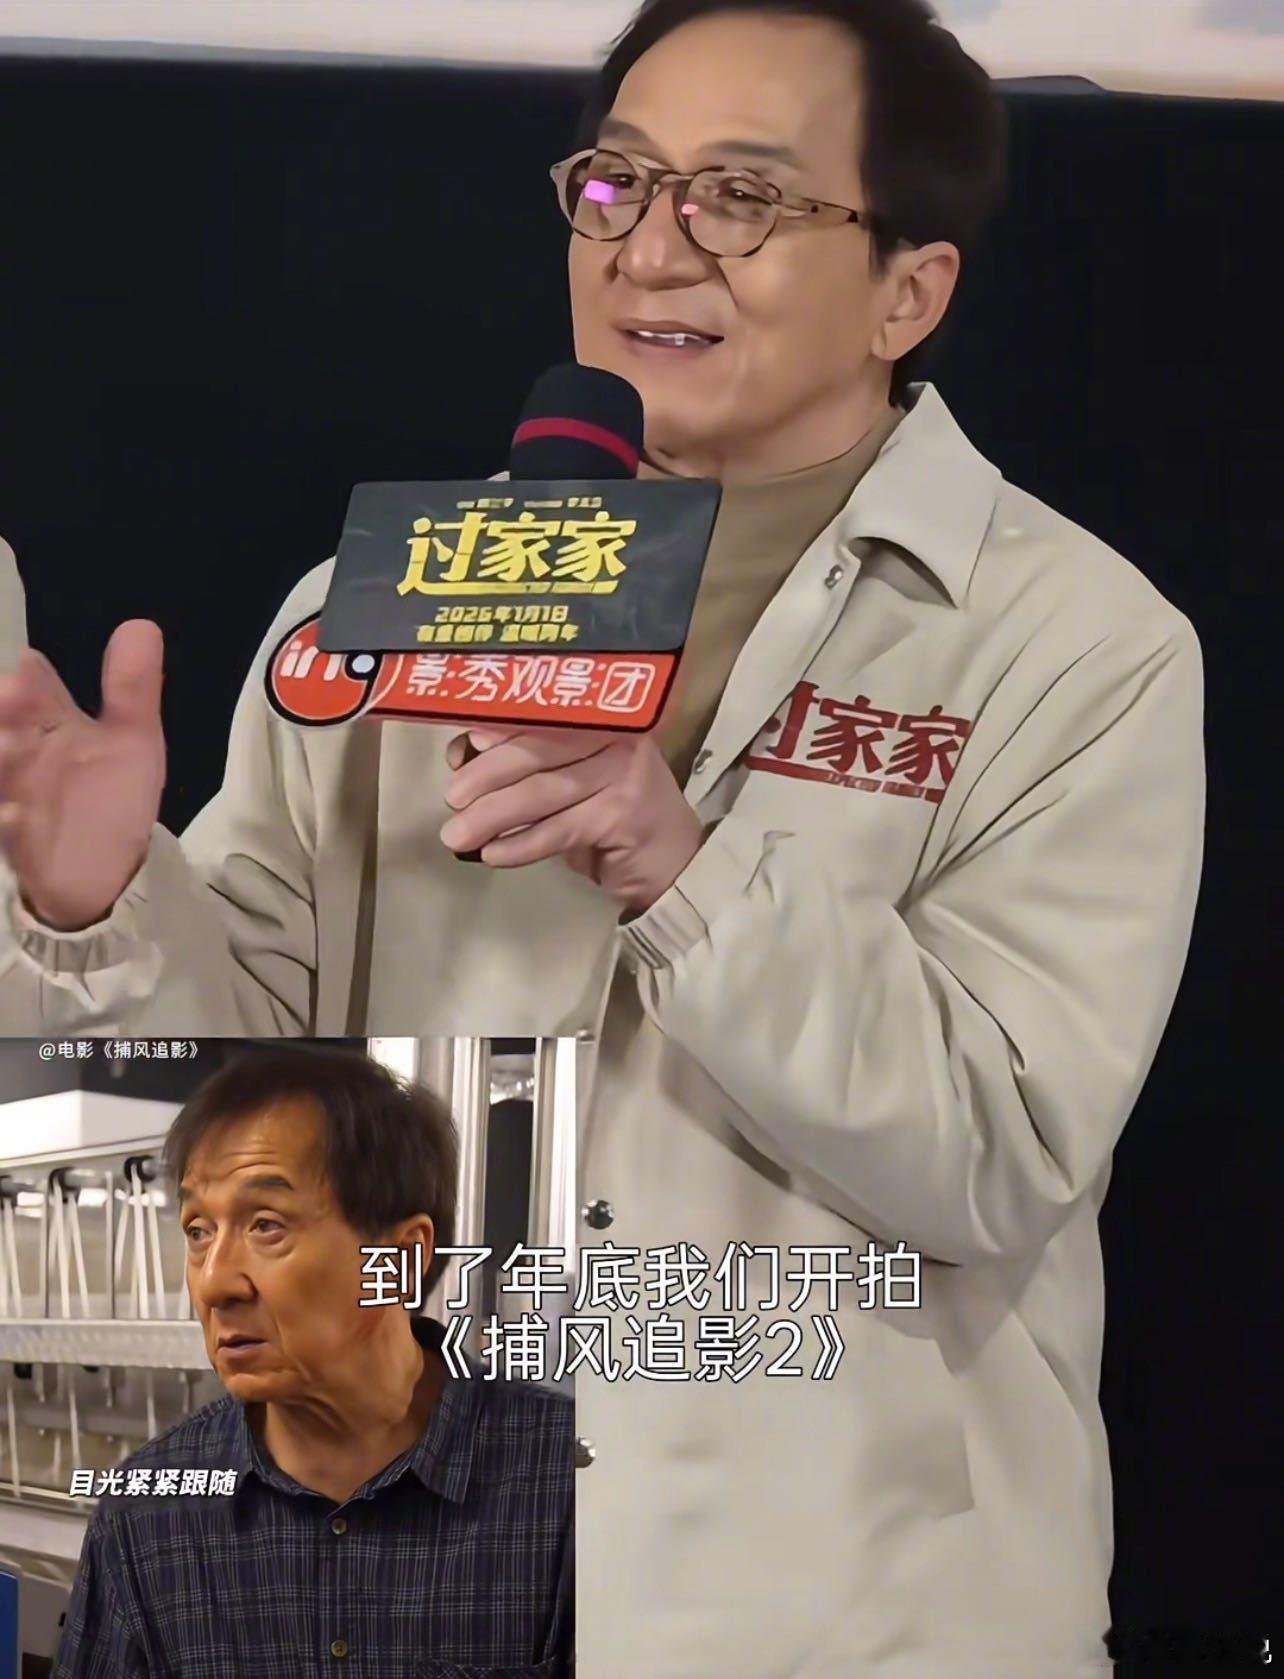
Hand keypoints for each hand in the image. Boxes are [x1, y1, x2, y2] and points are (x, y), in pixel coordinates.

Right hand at [0, 622, 166, 930]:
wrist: (102, 873)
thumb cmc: (109, 798)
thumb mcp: (132, 741)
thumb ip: (132, 689)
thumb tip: (142, 625)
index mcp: (49, 720)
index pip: (28, 683)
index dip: (26, 679)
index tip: (27, 674)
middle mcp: (22, 749)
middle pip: (5, 720)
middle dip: (6, 710)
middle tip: (13, 697)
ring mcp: (11, 791)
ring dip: (2, 758)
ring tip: (11, 746)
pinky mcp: (11, 838)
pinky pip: (2, 826)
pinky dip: (7, 820)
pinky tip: (15, 817)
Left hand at [441, 726, 703, 915]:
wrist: (673, 863)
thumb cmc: (612, 816)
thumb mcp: (569, 781)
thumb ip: (526, 763)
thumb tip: (462, 752)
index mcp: (601, 717)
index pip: (538, 718)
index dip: (492, 733)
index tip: (456, 754)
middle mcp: (617, 737)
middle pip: (536, 753)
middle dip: (484, 777)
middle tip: (451, 800)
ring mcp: (624, 774)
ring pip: (542, 793)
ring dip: (492, 816)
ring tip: (457, 836)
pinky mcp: (623, 815)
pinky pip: (558, 830)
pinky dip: (521, 844)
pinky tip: (493, 855)